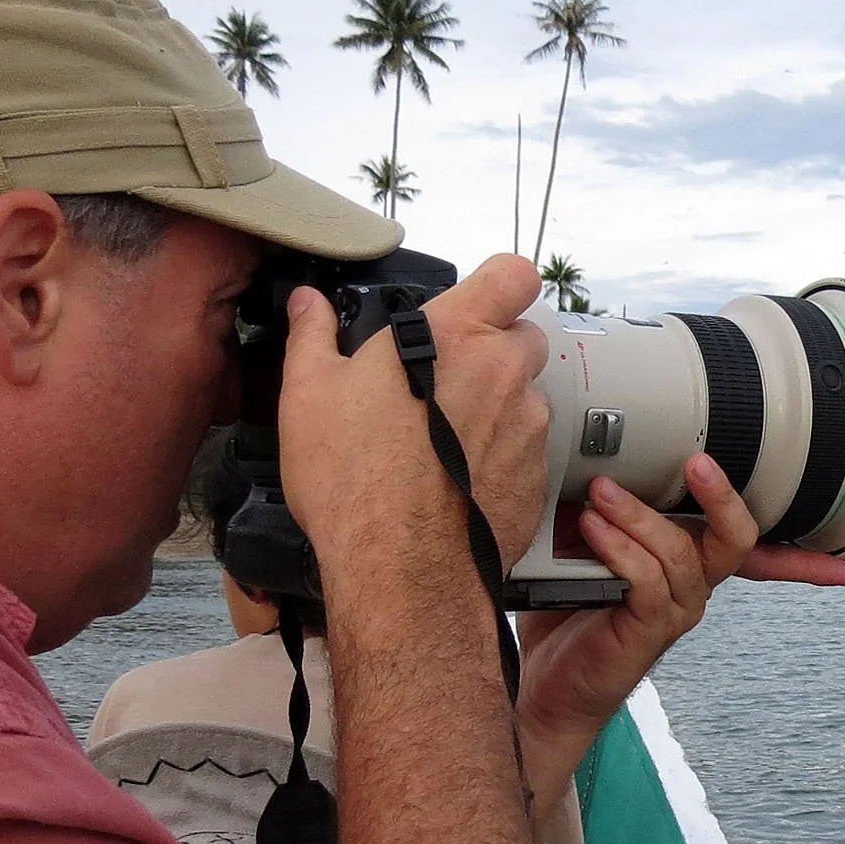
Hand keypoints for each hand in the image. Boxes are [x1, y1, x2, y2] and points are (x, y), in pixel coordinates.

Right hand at [277, 255, 550, 576]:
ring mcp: (528, 427)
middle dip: (494, 353)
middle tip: (447, 384)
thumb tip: (306, 305)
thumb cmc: (352, 479)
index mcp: (456, 335)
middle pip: (523, 338)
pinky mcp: (538, 478)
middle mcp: (504, 373)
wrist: (399, 568)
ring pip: (527, 399)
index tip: (478, 302)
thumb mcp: (309, 394)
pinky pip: (529, 454)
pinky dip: (503, 460)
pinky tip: (461, 482)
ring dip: (498, 411)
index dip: (499, 285)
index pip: (512, 275)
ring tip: (446, 444)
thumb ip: (313, 336)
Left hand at [514, 454, 844, 809]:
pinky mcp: (643, 630)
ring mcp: (671, 613)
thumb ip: (605, 511)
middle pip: (738, 542)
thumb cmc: (564, 614)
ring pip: (683, 553)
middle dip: (724, 499)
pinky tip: (592, 530)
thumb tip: (599, 457)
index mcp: (686, 567)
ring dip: (640, 516)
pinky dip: (621, 549)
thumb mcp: (585, 549)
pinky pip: (648, 581)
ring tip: (600, 494)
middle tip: (698, 463)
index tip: (844, 569)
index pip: (759, 559)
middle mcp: (690, 591)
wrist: (545, 688)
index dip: (804, 561)